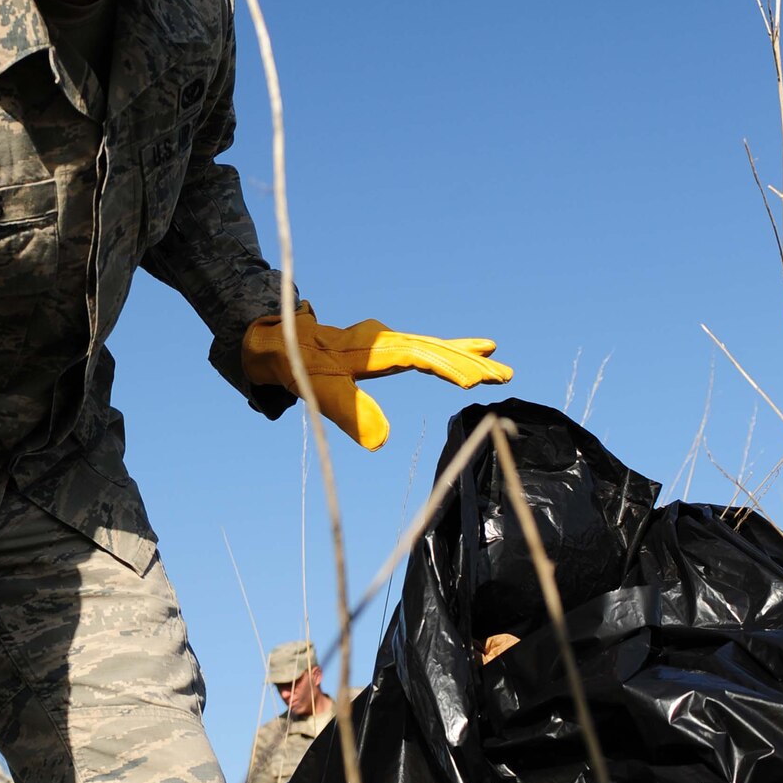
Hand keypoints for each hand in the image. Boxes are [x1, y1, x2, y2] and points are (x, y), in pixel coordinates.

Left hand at [242, 303, 512, 449]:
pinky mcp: (388, 348)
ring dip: (467, 359)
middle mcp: (387, 339)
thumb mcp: (320, 392)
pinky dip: (451, 352)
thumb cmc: (298, 366)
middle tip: (505, 375)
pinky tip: (475, 351)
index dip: (447, 367)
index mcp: (375, 348)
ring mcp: (389, 341)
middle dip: (469, 363)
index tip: (474, 381)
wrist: (278, 341)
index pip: (419, 356)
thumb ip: (349, 413)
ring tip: (501, 368)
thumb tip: (380, 443)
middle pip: (436, 349)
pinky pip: (427, 349)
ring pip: (436, 348)